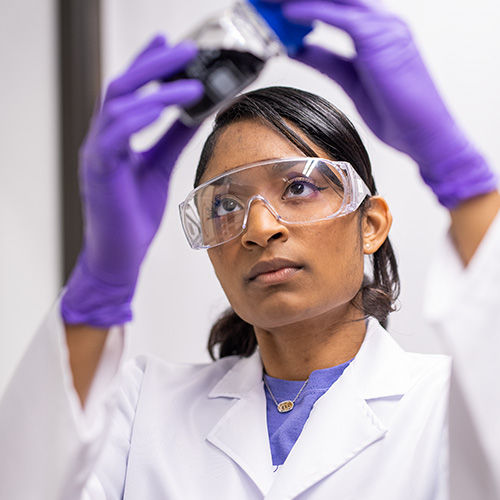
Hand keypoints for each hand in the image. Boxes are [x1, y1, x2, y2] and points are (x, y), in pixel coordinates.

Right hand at [61, 36, 202, 326]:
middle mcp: (102, 138)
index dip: (148, 64)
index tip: (171, 43)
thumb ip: (173, 138)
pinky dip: (137, 118)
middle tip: (185, 49)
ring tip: (191, 83)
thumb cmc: (134, 213)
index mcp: (115, 137)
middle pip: (122, 86)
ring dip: (155, 90)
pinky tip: (161, 108)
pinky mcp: (100, 171)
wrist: (119, 254)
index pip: (130, 91)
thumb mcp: (159, 167)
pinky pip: (113, 136)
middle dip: (154, 64)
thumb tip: (199, 111)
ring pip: (117, 105)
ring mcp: (97, 153)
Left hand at [274, 0, 496, 206]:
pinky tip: (287, 13)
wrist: (424, 133)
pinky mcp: (380, 38)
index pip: (331, 5)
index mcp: (374, 29)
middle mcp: (380, 21)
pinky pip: (340, 17)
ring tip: (267, 0)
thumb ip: (326, 59)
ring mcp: (383, 26)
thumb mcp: (350, 79)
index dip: (301, 5)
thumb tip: (299, 47)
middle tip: (262, 0)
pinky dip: (311, 12)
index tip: (272, 7)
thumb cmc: (396, 111)